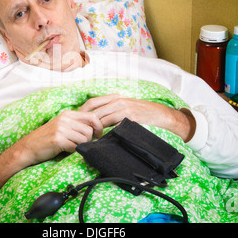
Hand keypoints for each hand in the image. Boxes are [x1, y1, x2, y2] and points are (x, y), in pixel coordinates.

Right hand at [15, 110, 102, 164]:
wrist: (28, 147)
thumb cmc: (47, 139)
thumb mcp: (62, 126)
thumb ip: (77, 124)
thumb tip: (97, 128)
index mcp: (67, 114)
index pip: (92, 117)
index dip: (98, 127)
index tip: (97, 135)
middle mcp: (64, 119)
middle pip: (90, 130)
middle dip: (88, 139)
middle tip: (81, 144)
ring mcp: (61, 128)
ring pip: (84, 138)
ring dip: (80, 145)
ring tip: (71, 146)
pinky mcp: (58, 139)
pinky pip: (75, 146)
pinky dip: (73, 150)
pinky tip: (65, 150)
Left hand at [79, 94, 194, 141]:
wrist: (161, 114)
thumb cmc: (142, 113)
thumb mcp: (125, 107)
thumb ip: (112, 111)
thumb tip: (96, 120)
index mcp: (115, 98)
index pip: (92, 103)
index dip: (82, 112)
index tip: (77, 122)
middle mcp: (117, 101)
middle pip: (94, 111)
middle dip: (86, 123)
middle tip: (81, 133)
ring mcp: (124, 109)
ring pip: (102, 119)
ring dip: (94, 129)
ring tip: (90, 138)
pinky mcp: (130, 117)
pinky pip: (113, 125)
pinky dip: (106, 132)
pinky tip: (102, 139)